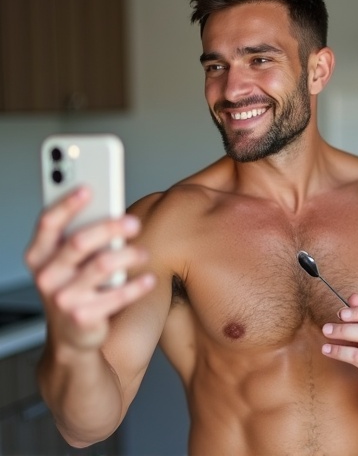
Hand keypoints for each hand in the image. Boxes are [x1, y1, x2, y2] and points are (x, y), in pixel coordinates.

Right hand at [25, 187, 154, 350]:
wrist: (72, 337)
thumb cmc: (73, 289)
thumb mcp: (65, 263)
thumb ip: (76, 235)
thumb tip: (106, 206)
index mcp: (39, 256)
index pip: (48, 222)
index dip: (67, 204)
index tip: (89, 189)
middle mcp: (47, 276)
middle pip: (79, 241)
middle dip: (110, 227)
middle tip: (134, 222)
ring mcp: (63, 298)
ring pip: (102, 265)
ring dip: (128, 255)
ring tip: (143, 252)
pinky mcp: (83, 317)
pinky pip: (117, 295)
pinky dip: (137, 285)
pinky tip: (149, 278)